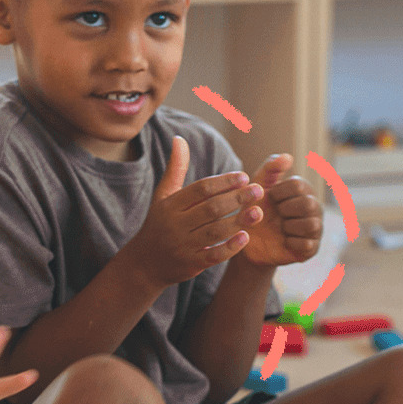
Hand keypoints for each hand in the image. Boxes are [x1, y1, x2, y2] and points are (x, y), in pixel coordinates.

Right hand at [123, 136, 264, 288]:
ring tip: (258, 211)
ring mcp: (182, 246)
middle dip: (237, 198)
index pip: (201, 190)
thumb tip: (179, 139)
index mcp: (170, 205)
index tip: (243, 177)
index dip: (224, 182)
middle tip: (258, 190)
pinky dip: (230, 247)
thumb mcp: (163, 196)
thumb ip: (175, 169)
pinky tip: (246, 237)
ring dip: (239, 221)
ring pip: (215, 231)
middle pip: (211, 209)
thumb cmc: (159, 224)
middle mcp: (175, 224)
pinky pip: (214, 255)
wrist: (144, 264)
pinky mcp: (191, 264)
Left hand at [240, 154, 323, 265]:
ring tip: (279, 228)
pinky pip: (307, 244)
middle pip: (308, 204)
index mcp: (303, 189)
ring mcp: (316, 228)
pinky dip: (291, 242)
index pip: (298, 185)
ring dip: (289, 226)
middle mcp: (314, 206)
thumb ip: (270, 168)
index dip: (278, 194)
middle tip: (276, 215)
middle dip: (285, 210)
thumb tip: (288, 156)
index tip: (269, 199)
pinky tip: (283, 241)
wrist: (247, 241)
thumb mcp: (257, 186)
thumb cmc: (253, 209)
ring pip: (311, 224)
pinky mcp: (311, 248)